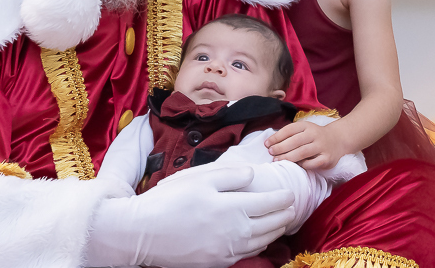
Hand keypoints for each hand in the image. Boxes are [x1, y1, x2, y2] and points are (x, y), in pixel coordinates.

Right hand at [85, 166, 294, 267]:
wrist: (143, 233)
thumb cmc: (169, 201)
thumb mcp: (200, 179)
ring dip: (276, 232)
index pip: (269, 203)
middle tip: (291, 208)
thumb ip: (230, 176)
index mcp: (232, 208)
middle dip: (284, 216)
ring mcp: (226, 251)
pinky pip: (247, 255)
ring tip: (281, 223)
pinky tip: (258, 240)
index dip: (283, 198)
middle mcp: (235, 233)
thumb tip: (253, 175)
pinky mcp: (216, 263)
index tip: (291, 192)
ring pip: (262, 243)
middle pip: (270, 225)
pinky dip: (259, 246)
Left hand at [265, 122, 343, 170]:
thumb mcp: (304, 130)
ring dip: (288, 157)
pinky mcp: (327, 158)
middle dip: (280, 147)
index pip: (290, 129)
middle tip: (271, 153)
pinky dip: (303, 165)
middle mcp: (315, 134)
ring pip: (302, 152)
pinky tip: (296, 165)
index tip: (267, 144)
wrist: (338, 140)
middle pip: (295, 141)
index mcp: (307, 126)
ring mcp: (322, 146)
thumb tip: (271, 143)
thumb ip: (290, 135)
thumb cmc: (315, 136)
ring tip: (277, 160)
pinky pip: (312, 163)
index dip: (277, 136)